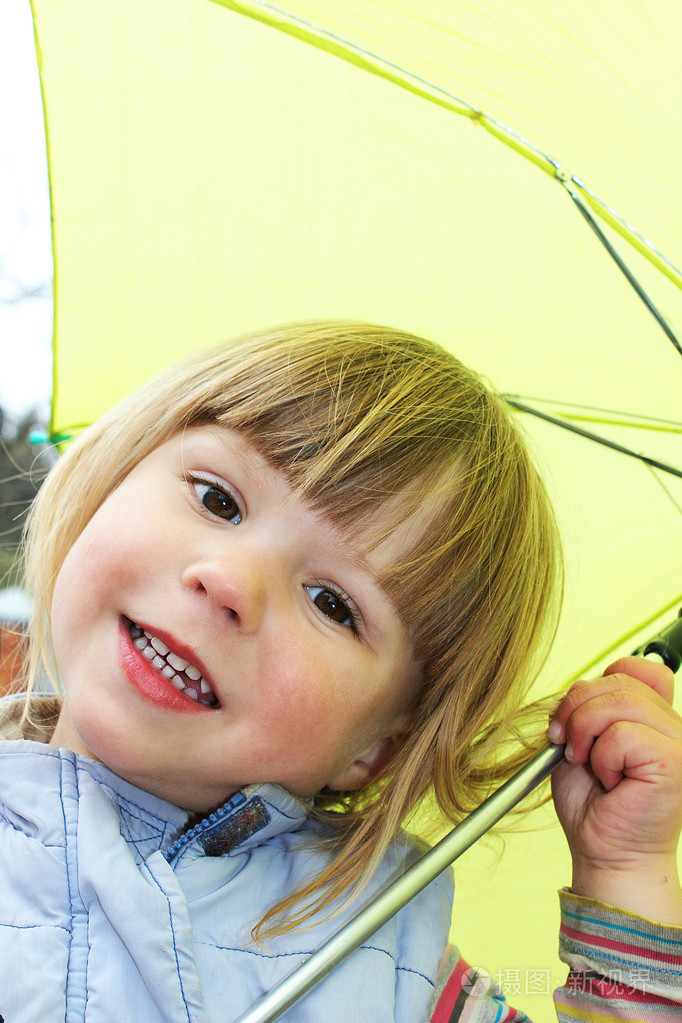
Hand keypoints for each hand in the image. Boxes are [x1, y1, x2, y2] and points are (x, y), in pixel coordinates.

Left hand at [548, 656, 681, 922]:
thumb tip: (578, 687)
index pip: (636, 666)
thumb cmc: (594, 805)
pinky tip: (610, 780)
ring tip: (586, 762)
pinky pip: (622, 734)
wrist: (605, 853)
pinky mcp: (674, 761)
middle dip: (575, 708)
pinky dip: (602, 757)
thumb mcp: (578, 740)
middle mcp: (672, 724)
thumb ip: (584, 707)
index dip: (598, 682)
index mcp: (652, 716)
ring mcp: (678, 742)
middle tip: (565, 743)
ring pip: (617, 702)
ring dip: (584, 732)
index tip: (575, 715)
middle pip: (617, 681)